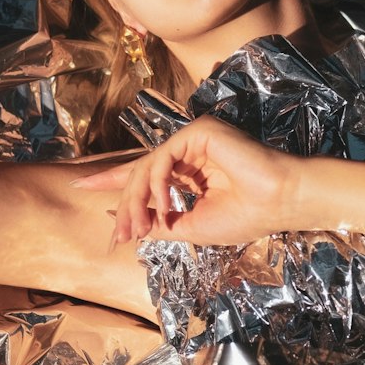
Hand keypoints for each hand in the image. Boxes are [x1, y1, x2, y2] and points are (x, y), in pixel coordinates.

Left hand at [76, 116, 300, 246]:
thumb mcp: (191, 227)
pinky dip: (156, 184)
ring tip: (137, 229)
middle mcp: (187, 152)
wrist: (280, 203)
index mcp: (188, 172)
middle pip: (139, 172)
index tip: (84, 192)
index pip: (143, 176)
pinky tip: (164, 205)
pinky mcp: (197, 131)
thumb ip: (158, 222)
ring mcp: (192, 139)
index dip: (114, 187)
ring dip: (137, 202)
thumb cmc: (245, 216)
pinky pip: (162, 158)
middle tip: (114, 233)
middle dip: (122, 203)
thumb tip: (120, 221)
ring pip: (146, 167)